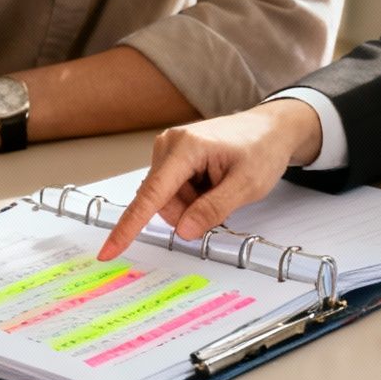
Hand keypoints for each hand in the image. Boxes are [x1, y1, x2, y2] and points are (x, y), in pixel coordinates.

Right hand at [98, 99, 324, 260]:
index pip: (151, 195)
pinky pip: (173, 193)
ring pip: (167, 202)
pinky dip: (193, 198)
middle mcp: (169, 145)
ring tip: (220, 185)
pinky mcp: (172, 158)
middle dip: (189, 212)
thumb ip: (213, 209)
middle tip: (222, 197)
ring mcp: (168, 150)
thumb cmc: (262, 148)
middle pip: (162, 203)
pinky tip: (212, 183)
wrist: (271, 129)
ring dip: (193, 205)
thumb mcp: (247, 185)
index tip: (109, 250)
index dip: (129, 226)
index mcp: (186, 147)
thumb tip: (183, 230)